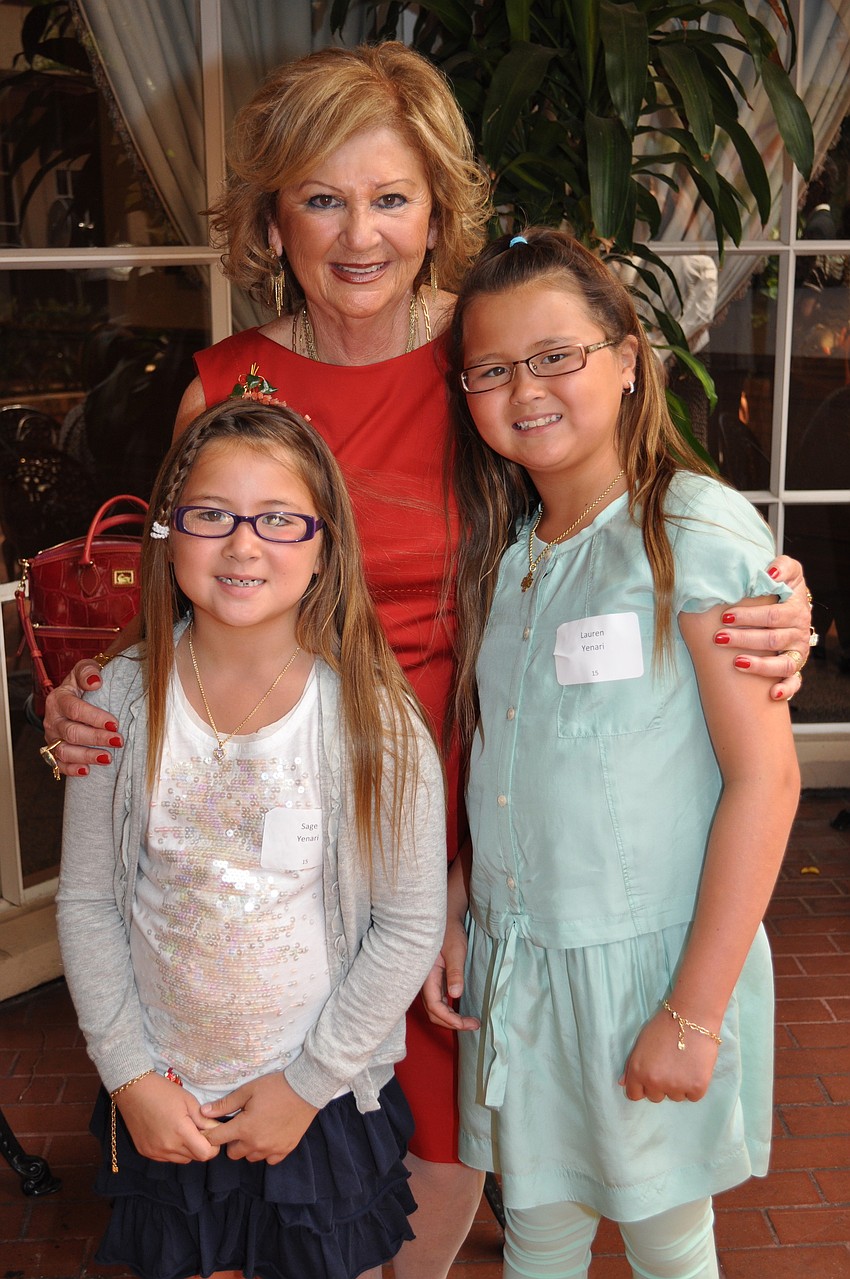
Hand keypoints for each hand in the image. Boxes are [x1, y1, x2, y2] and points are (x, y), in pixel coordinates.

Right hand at [42, 660, 122, 775]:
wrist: (74, 696)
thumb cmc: (82, 683)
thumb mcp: (85, 669)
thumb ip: (88, 671)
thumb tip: (95, 682)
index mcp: (58, 699)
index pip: (75, 709)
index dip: (95, 717)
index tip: (115, 723)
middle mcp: (52, 719)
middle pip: (71, 732)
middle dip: (96, 738)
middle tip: (118, 741)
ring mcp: (52, 737)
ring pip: (64, 751)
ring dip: (87, 756)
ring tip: (108, 758)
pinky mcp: (54, 751)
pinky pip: (58, 764)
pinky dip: (71, 769)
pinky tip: (87, 770)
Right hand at [116, 1073, 218, 1162]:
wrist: (133, 1091)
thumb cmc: (163, 1092)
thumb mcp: (189, 1101)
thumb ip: (204, 1119)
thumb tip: (217, 1130)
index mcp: (180, 1133)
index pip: (205, 1154)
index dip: (213, 1147)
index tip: (211, 1134)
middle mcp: (167, 1147)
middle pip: (194, 1158)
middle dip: (201, 1146)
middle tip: (197, 1129)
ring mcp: (155, 1152)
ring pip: (181, 1159)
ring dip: (187, 1149)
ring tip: (182, 1130)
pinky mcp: (146, 1152)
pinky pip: (167, 1158)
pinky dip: (173, 1150)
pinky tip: (169, 1134)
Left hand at [200, 1073, 318, 1163]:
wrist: (305, 1089)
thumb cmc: (275, 1087)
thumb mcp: (248, 1090)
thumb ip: (225, 1104)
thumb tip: (204, 1112)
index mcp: (243, 1128)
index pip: (217, 1139)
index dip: (210, 1135)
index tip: (212, 1130)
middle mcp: (255, 1144)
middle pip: (233, 1153)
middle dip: (232, 1141)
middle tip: (240, 1125)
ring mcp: (271, 1150)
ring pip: (250, 1157)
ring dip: (249, 1147)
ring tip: (256, 1129)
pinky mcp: (285, 1150)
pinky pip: (269, 1159)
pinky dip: (266, 1151)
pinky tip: (270, 1135)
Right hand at [421, 915, 478, 1031]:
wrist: (444, 919)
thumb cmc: (449, 931)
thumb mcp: (455, 951)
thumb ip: (455, 972)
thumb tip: (455, 995)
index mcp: (426, 976)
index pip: (434, 1006)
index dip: (450, 1019)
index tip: (468, 1024)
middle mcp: (425, 982)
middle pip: (434, 1012)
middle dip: (452, 1023)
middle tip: (473, 1024)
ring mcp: (429, 981)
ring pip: (435, 1008)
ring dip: (451, 1018)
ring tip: (470, 1021)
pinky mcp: (434, 979)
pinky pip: (438, 1000)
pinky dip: (449, 1009)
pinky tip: (460, 1010)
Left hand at [619, 1009, 718, 1102]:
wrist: (692, 1016)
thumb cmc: (664, 1025)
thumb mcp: (641, 1043)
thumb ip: (631, 1066)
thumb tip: (623, 1083)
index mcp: (638, 1071)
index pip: (635, 1095)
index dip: (642, 1086)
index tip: (651, 1078)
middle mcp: (655, 1082)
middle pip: (656, 1097)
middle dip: (661, 1085)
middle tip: (670, 1066)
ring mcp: (676, 1086)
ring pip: (676, 1097)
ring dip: (679, 1085)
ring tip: (683, 1063)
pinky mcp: (697, 1087)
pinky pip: (693, 1096)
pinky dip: (695, 1086)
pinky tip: (695, 1067)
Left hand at [713, 556, 811, 699]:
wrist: (791, 607)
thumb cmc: (781, 589)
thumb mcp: (788, 572)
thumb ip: (782, 566)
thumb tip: (770, 573)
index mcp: (796, 608)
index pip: (774, 614)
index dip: (750, 616)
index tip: (726, 616)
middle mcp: (800, 631)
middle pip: (773, 638)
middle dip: (745, 638)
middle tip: (720, 637)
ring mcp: (798, 651)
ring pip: (783, 663)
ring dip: (760, 665)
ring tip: (736, 662)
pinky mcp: (797, 668)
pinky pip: (795, 682)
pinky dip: (786, 689)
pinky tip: (771, 694)